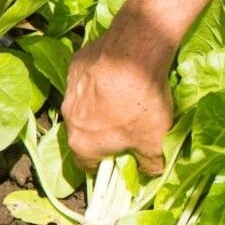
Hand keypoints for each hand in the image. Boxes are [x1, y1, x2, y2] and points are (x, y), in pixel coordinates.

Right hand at [61, 33, 173, 175]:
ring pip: (86, 104)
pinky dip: (102, 80)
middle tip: (130, 125)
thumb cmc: (142, 103)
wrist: (134, 53)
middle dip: (105, 133)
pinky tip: (123, 74)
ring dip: (103, 105)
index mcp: (82, 143)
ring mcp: (70, 89)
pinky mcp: (77, 64)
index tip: (123, 159)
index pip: (89, 165)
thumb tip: (152, 172)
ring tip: (129, 96)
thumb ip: (152, 163)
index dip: (107, 165)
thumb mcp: (156, 142)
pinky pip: (89, 79)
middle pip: (86, 133)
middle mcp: (69, 117)